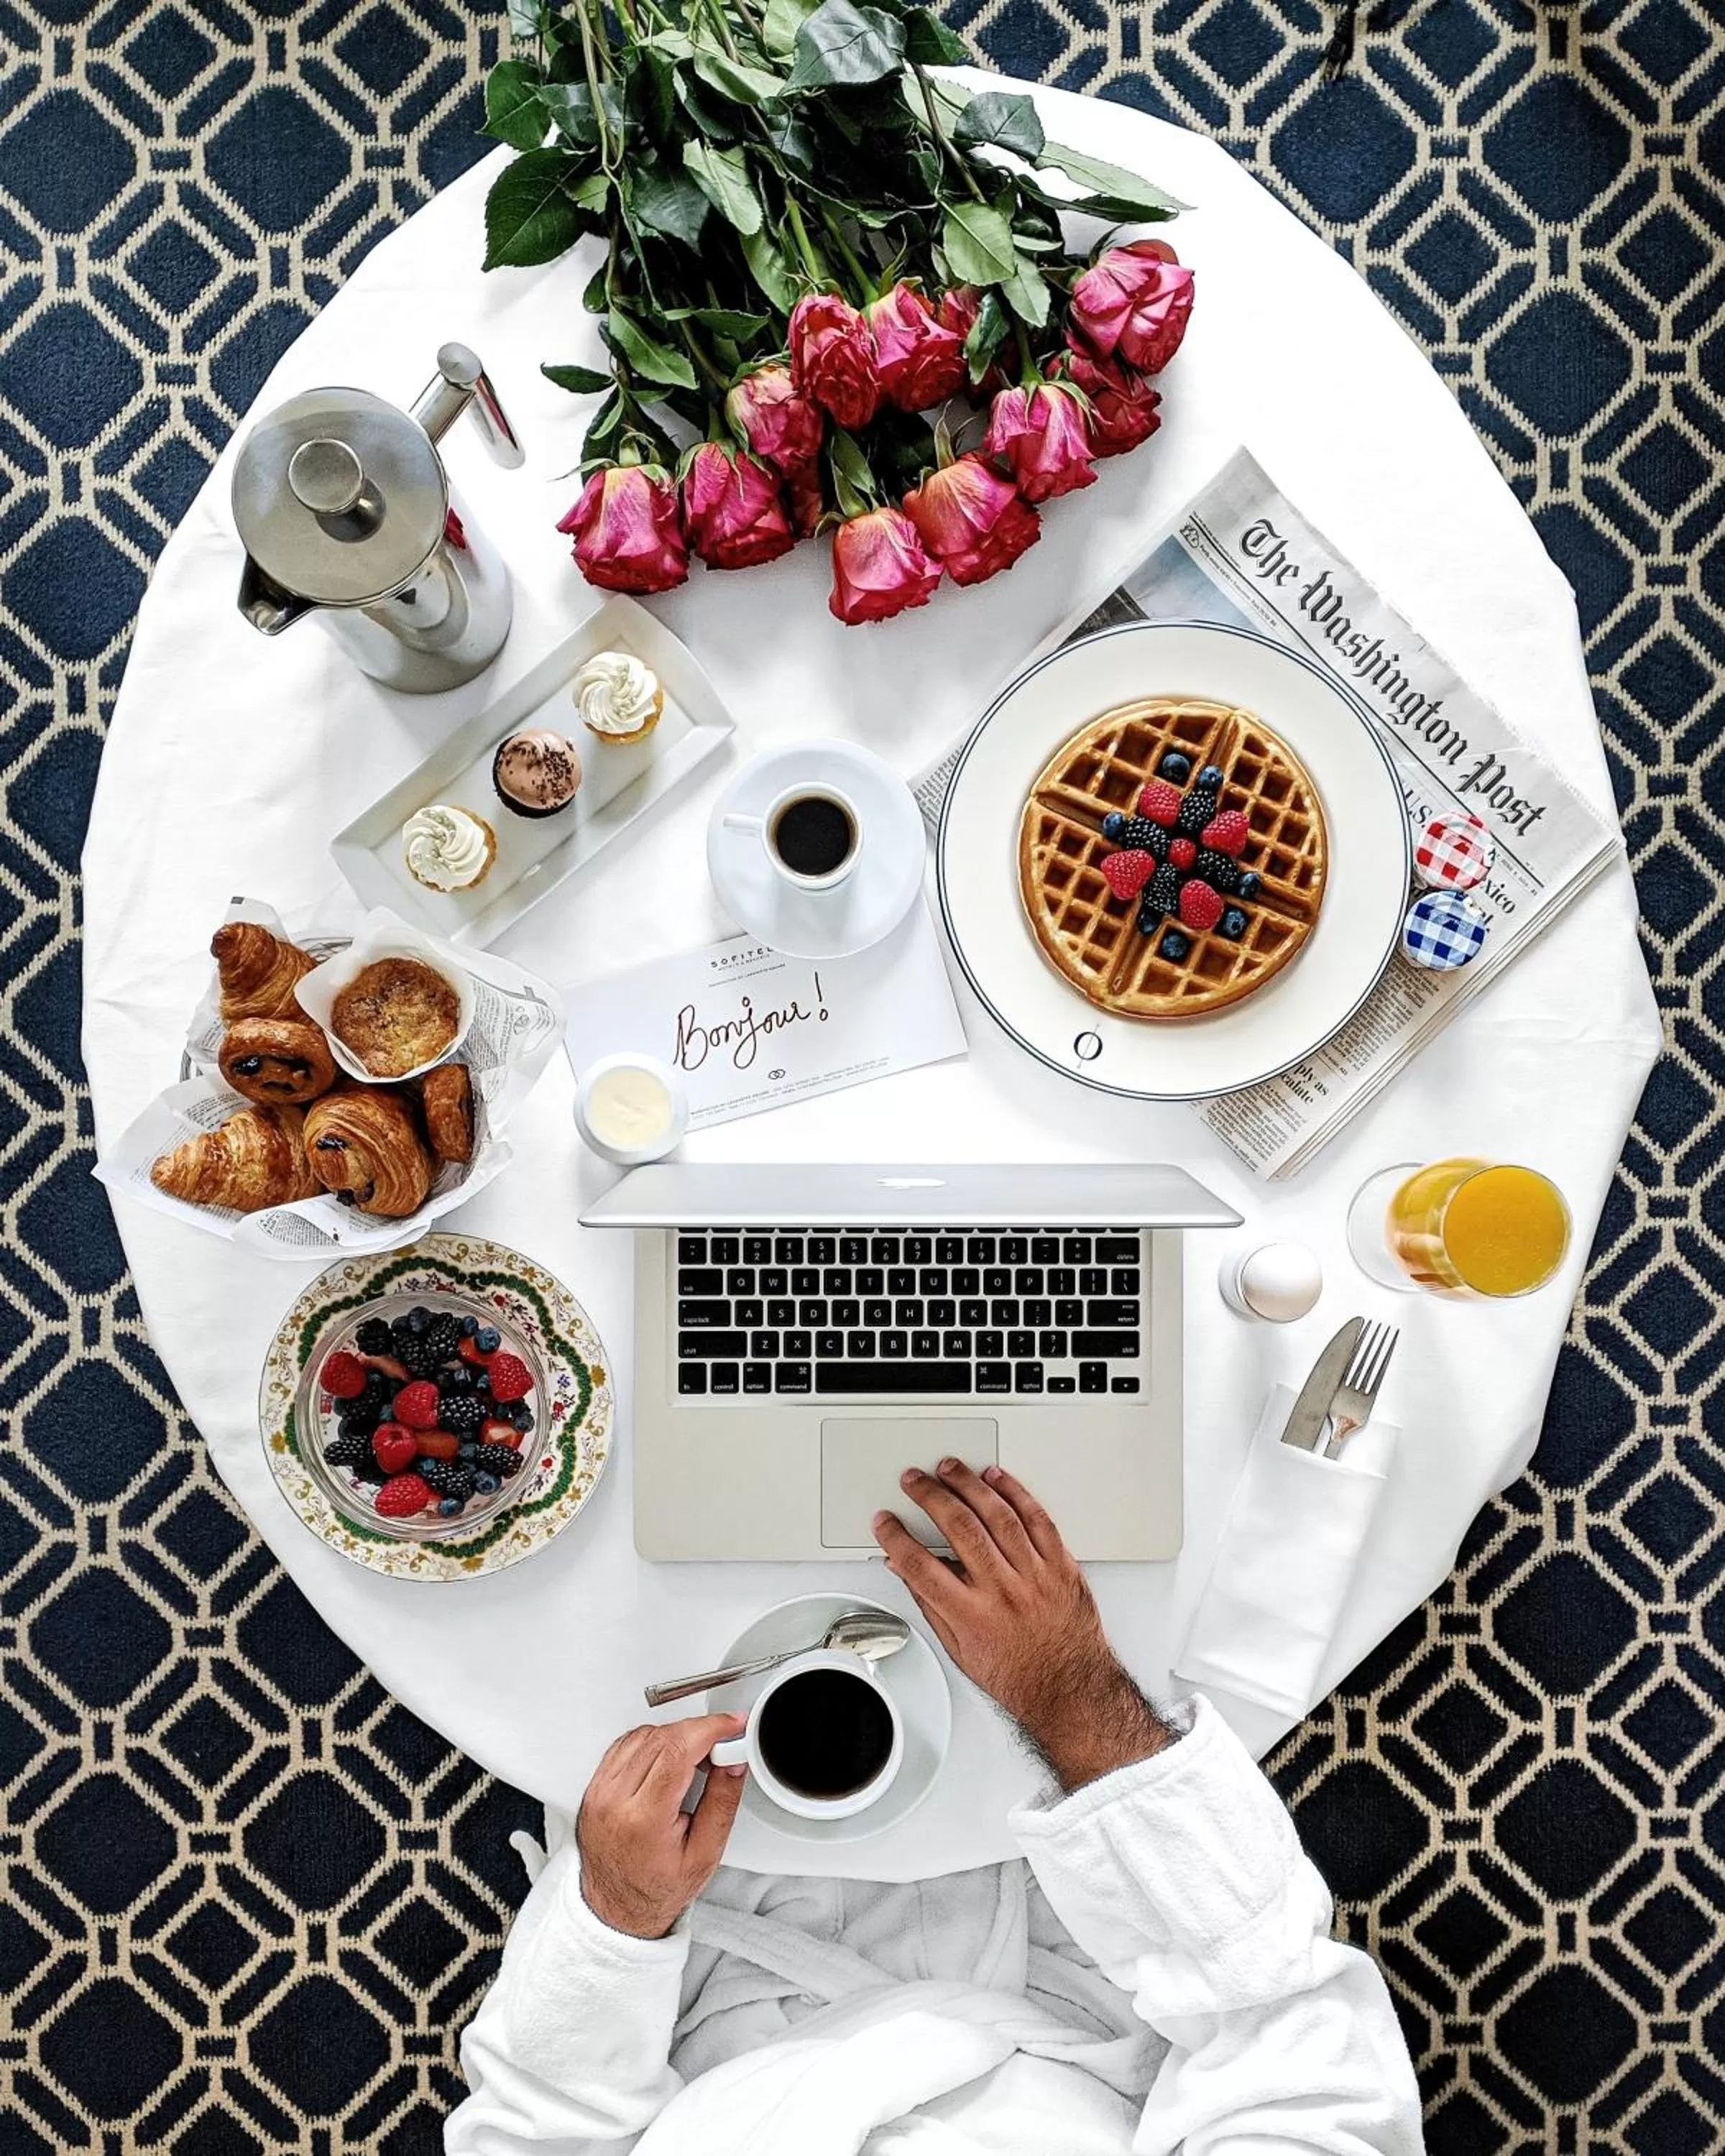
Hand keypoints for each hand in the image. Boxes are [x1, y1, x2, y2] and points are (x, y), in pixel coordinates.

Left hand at [576, 1712, 747, 1938]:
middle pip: (662, 1737)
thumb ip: (722, 1802)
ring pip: (642, 1735)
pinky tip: (667, 1760)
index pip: (678, 1750)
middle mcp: (614, 1800)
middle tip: (721, 1747)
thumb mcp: (705, 1854)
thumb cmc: (657, 1889)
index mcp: (643, 1819)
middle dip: (699, 1732)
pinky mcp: (593, 1787)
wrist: (617, 1909)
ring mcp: (599, 1792)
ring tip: (695, 1760)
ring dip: (675, 1736)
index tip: (732, 1726)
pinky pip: (624, 1745)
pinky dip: (651, 1742)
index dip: (711, 1729)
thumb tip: (734, 1761)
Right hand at [873, 1460, 1171, 1790]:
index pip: (920, 1566)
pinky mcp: (1060, 1565)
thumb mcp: (960, 1650)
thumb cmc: (1018, 1675)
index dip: (896, 1538)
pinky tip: (998, 1478)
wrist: (1070, 1690)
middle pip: (958, 1528)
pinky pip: (1038, 1519)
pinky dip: (1016, 1493)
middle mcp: (1002, 1590)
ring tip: (950, 1468)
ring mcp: (1034, 1575)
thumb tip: (904, 1571)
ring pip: (998, 1515)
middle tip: (914, 1480)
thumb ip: (930, 1605)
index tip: (885, 1521)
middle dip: (930, 1496)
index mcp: (971, 1615)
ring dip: (969, 1485)